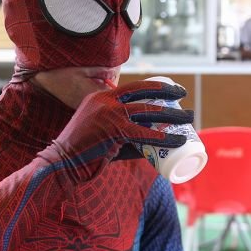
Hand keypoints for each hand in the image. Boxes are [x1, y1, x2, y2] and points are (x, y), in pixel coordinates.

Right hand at [38, 79, 193, 184]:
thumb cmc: (84, 153)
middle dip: (168, 94)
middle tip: (184, 98)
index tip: (173, 91)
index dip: (157, 87)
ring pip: (148, 112)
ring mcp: (109, 114)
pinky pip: (144, 133)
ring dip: (172, 115)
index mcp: (101, 96)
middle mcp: (106, 101)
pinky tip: (177, 139)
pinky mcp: (113, 131)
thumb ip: (123, 135)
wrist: (62, 163)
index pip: (134, 86)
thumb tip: (152, 145)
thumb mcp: (101, 134)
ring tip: (189, 118)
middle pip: (144, 93)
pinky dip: (163, 137)